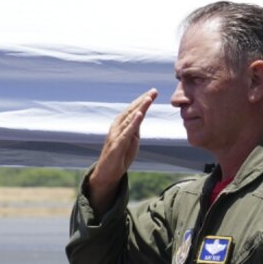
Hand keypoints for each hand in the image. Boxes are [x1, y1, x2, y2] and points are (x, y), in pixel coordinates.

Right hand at [87, 89, 157, 214]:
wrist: (108, 173)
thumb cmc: (121, 156)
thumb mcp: (132, 140)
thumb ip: (135, 129)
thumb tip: (140, 118)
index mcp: (121, 125)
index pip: (134, 110)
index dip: (143, 101)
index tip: (153, 92)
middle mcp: (117, 127)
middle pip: (132, 111)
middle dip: (143, 100)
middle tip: (154, 90)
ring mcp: (116, 135)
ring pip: (129, 118)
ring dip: (139, 108)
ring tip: (148, 99)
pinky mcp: (117, 144)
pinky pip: (126, 132)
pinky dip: (133, 123)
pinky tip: (139, 115)